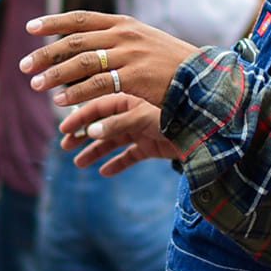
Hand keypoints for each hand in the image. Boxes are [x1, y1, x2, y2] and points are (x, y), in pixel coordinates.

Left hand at [20, 12, 198, 110]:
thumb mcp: (144, 43)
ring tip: (36, 85)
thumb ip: (117, 41)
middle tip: (24, 66)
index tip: (30, 28)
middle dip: (46, 53)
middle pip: (75, 41)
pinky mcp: (135, 76)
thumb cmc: (171, 64)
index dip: (53, 22)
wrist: (202, 77)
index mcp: (124, 24)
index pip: (81, 18)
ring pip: (82, 62)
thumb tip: (87, 43)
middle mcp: (124, 35)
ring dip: (56, 75)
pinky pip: (98, 84)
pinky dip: (76, 93)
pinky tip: (61, 101)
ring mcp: (130, 54)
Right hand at [57, 94, 180, 176]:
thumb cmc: (174, 115)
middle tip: (65, 146)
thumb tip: (90, 132)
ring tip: (79, 163)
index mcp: (130, 98)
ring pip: (112, 142)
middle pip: (101, 124)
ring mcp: (142, 130)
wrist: (206, 129)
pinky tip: (104, 172)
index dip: (80, 118)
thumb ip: (118, 124)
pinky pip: (130, 156)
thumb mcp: (144, 116)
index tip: (64, 129)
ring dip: (95, 151)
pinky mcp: (151, 147)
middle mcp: (133, 114)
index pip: (98, 107)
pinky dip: (118, 164)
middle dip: (82, 135)